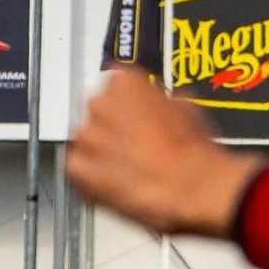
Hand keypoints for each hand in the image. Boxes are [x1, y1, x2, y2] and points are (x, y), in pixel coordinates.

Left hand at [68, 66, 263, 238]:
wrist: (187, 186)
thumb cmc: (191, 152)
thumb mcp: (187, 109)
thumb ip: (161, 102)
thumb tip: (163, 107)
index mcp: (124, 81)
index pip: (116, 85)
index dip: (128, 105)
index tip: (137, 116)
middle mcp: (100, 103)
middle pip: (98, 111)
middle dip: (112, 127)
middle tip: (134, 145)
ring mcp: (87, 135)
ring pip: (86, 140)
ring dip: (101, 152)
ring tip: (126, 167)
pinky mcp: (79, 168)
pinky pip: (77, 168)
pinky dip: (90, 176)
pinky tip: (113, 182)